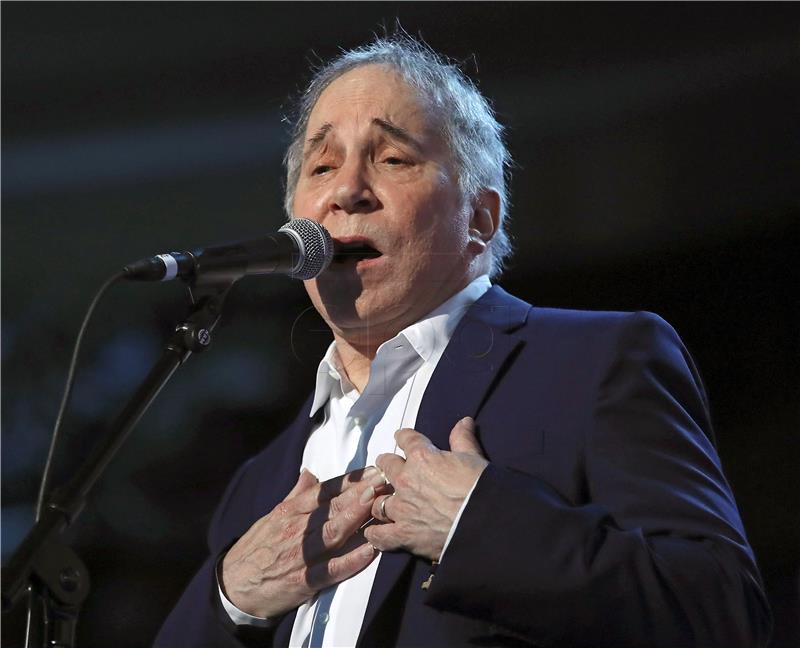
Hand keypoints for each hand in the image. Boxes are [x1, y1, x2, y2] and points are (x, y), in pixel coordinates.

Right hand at [221, 466, 386, 617]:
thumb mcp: (273, 516)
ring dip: (357, 518)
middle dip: (360, 492)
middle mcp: (296, 530)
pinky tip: (370, 551)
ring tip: (377, 504)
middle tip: (383, 480)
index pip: (324, 491)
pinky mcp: (303, 581)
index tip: (371, 470)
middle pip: (333, 508)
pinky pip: (332, 569)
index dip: (349, 480)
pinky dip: (352, 560)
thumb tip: (309, 473)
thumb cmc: (256, 548)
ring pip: (333, 533)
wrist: (232, 585)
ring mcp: (301, 555)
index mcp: (290, 511)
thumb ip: (296, 495)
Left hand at [364, 417, 488, 560]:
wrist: (486, 522)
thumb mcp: (473, 457)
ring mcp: (402, 508)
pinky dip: (376, 534)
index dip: (404, 438)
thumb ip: (463, 439)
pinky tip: (375, 532)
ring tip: (385, 502)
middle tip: (391, 469)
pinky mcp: (403, 534)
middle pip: (385, 466)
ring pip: (378, 501)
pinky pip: (379, 535)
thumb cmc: (481, 488)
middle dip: (388, 466)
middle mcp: (406, 480)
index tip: (403, 438)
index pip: (405, 439)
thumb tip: (465, 421)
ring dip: (382, 501)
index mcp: (421, 457)